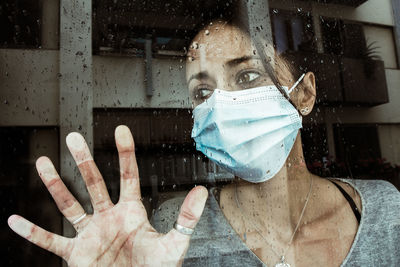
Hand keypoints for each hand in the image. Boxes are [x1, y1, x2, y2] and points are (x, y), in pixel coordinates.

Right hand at [7, 125, 207, 266]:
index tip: (121, 130)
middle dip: (84, 160)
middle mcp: (108, 217)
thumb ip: (186, 217)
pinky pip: (50, 241)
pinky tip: (14, 221)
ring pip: (69, 205)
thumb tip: (202, 191)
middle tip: (73, 138)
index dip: (125, 153)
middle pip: (94, 183)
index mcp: (132, 212)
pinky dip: (32, 233)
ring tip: (43, 163)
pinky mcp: (76, 254)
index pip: (128, 175)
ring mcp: (90, 234)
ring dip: (55, 185)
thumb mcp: (174, 243)